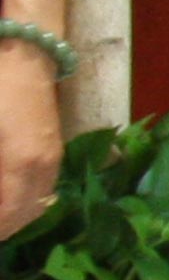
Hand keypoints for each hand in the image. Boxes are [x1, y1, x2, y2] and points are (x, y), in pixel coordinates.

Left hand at [0, 43, 58, 239]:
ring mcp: (52, 157)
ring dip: (15, 216)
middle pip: (25, 214)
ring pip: (37, 203)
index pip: (8, 214)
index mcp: (22, 163)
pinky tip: (7, 197)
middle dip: (5, 228)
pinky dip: (25, 202)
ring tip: (0, 219)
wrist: (25, 51)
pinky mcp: (52, 147)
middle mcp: (44, 167)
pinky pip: (42, 188)